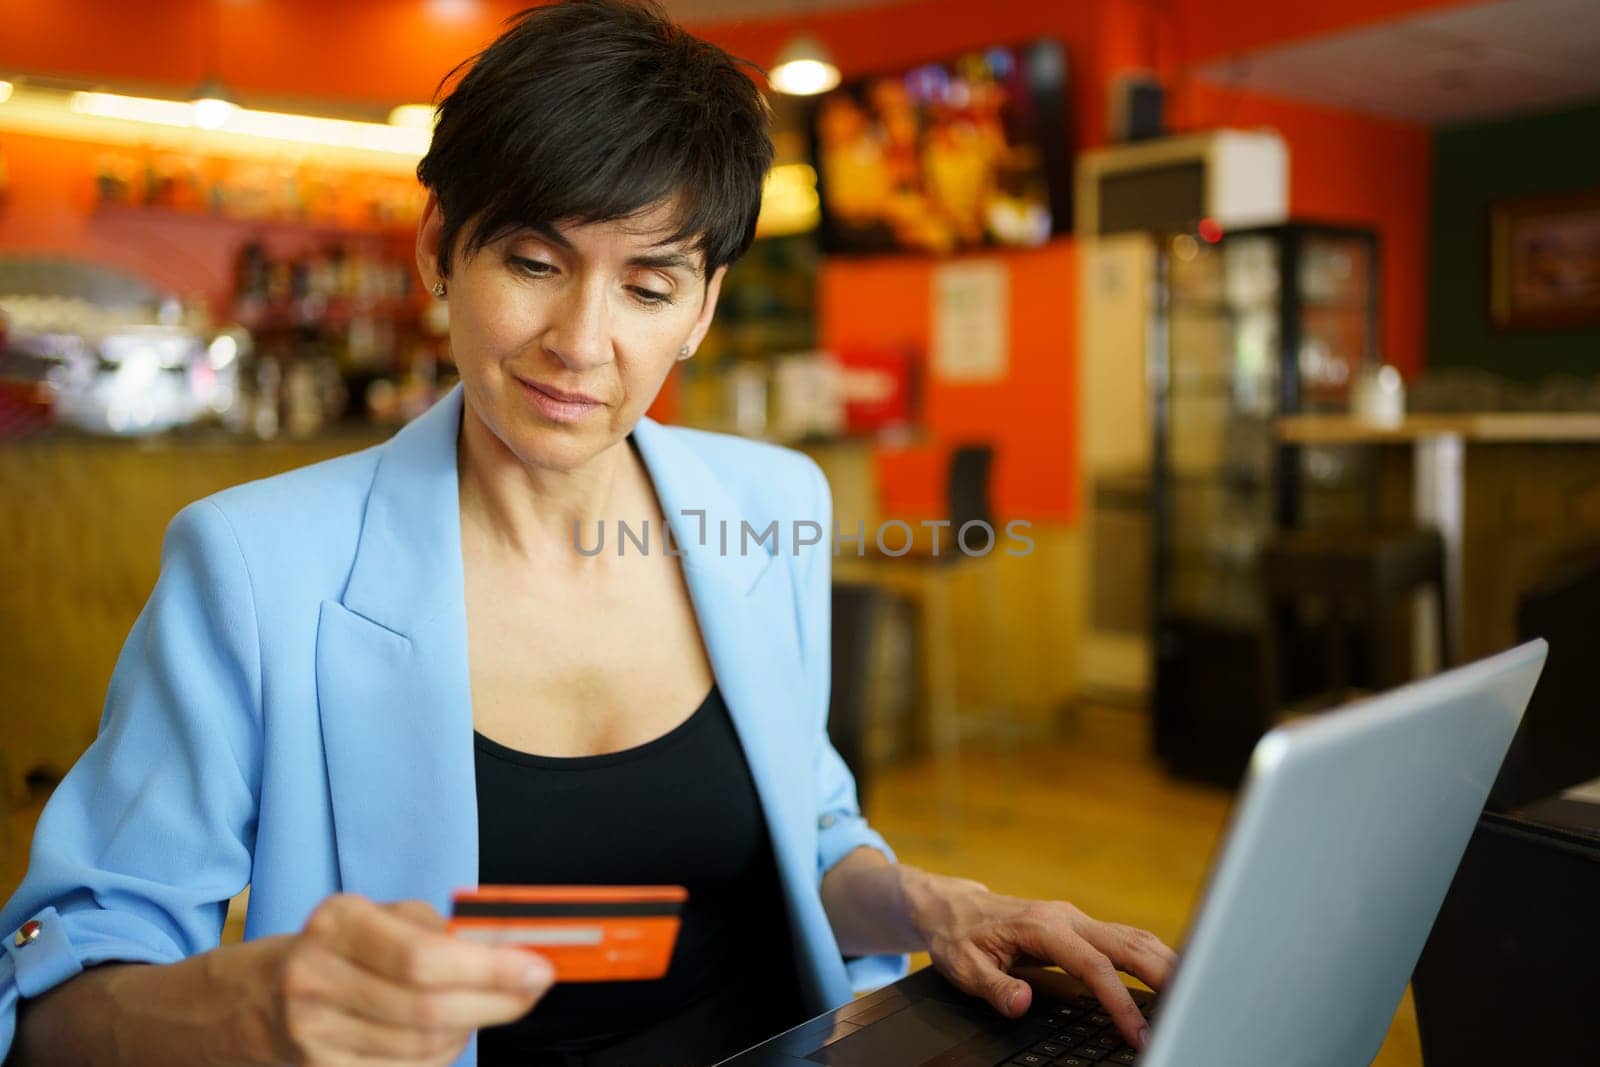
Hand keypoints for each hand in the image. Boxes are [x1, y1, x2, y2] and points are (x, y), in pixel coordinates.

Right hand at [263, 894, 554, 1064]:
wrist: (256, 999)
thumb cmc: (342, 948)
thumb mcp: (382, 917)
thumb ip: (443, 929)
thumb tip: (514, 949)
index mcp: (337, 924)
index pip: (424, 958)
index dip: (489, 970)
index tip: (539, 969)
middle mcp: (317, 979)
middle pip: (427, 1008)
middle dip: (496, 1001)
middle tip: (534, 987)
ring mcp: (314, 1035)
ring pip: (422, 1045)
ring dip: (471, 1027)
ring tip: (488, 1004)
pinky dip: (442, 1054)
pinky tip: (452, 1031)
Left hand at [902, 870, 1175, 1050]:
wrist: (952, 908)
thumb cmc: (960, 937)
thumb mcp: (965, 967)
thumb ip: (995, 987)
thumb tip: (1022, 1003)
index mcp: (1042, 927)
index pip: (1094, 967)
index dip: (1120, 1001)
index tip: (1138, 1032)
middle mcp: (1066, 917)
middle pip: (1128, 944)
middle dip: (1163, 974)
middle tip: (1192, 1007)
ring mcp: (1076, 918)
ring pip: (1132, 936)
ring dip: (1164, 962)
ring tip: (1194, 993)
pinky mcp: (1081, 925)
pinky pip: (1124, 938)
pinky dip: (1151, 956)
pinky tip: (1169, 975)